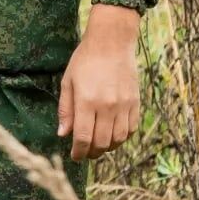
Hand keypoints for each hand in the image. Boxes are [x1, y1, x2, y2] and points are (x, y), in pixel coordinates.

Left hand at [57, 3, 141, 160]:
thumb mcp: (68, 82)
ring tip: (98, 147)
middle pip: (102, 143)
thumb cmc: (84, 61)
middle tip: (85, 153)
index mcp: (87, 101)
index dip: (78, 152)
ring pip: (118, 139)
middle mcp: (107, 106)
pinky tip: (113, 136)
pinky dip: (122, 138)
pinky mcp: (136, 103)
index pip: (83, 137)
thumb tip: (63, 134)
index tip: (75, 156)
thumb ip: (65, 110)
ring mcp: (124, 106)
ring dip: (108, 148)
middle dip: (92, 153)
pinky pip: (131, 129)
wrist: (111, 43)